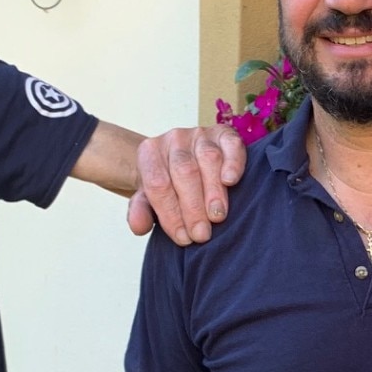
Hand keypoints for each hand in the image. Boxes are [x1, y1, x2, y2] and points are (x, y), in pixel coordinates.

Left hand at [128, 125, 245, 244]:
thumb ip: (141, 211)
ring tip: (217, 217)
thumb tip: (139, 226)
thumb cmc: (168, 184)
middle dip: (193, 207)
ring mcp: (200, 134)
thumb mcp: (149, 198)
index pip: (158, 184)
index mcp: (150, 152)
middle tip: (202, 234)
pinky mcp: (224, 133)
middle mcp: (174, 138)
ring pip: (208, 158)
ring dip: (214, 191)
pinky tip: (231, 182)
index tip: (183, 238)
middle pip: (183, 171)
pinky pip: (231, 145)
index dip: (170, 213)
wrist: (183, 159)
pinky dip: (233, 163)